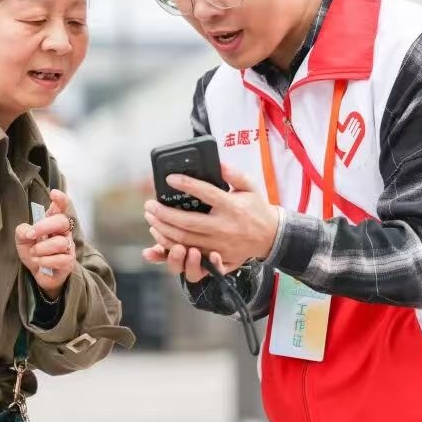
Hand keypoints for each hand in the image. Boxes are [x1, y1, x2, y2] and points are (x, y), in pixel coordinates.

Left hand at [15, 189, 76, 297]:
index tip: (54, 193)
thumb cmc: (34, 252)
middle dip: (44, 226)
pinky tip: (39, 261)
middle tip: (30, 234)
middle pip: (62, 221)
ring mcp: (68, 247)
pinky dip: (45, 260)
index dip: (61, 199)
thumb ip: (22, 231)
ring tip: (33, 253)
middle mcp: (64, 232)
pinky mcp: (69, 262)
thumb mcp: (23, 240)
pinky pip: (60, 259)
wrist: (39, 274)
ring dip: (42, 248)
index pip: (63, 207)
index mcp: (53, 223)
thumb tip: (28, 230)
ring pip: (60, 242)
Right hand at [141, 230, 228, 283]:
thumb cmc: (202, 227)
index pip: (161, 256)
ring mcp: (204, 267)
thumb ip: (165, 239)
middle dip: (174, 258)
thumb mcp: (183, 228)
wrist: (231, 229)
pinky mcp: (222, 266)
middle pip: (177, 268)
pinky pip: (217, 271)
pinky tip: (214, 255)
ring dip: (191, 264)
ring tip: (194, 252)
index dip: (159, 253)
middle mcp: (189, 264)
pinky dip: (215, 265)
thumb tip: (145, 253)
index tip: (159, 240)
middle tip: (177, 247)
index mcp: (177, 256)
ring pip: (193, 274)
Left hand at [142, 165, 278, 278]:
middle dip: (163, 214)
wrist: (272, 236)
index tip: (169, 179)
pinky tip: (161, 238)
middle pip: (187, 222)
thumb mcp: (250, 186)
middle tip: (149, 205)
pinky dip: (173, 248)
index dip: (186, 184)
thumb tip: (218, 163)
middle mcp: (224, 227)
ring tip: (151, 219)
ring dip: (164, 230)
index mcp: (231, 206)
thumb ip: (234, 174)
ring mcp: (219, 245)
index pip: (205, 193)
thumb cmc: (257, 209)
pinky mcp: (218, 258)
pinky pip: (190, 255)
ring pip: (185, 240)